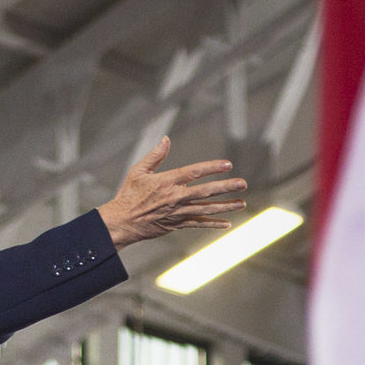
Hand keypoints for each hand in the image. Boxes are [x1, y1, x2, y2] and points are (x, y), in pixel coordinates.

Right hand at [96, 137, 246, 247]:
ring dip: (225, 206)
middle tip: (243, 184)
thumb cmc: (128, 194)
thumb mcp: (138, 171)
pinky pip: (198, 224)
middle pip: (205, 191)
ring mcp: (177, 212)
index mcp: (166, 182)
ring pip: (206, 209)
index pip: (193, 172)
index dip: (211, 168)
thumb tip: (166, 139)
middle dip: (226, 187)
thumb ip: (155, 156)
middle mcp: (175, 197)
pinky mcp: (177, 224)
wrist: (121, 222)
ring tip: (242, 203)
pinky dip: (213, 224)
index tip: (227, 164)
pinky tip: (227, 223)